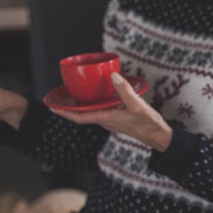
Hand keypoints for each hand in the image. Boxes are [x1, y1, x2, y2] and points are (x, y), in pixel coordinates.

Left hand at [51, 72, 172, 151]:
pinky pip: (102, 110)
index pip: (79, 117)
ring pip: (92, 112)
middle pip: (83, 114)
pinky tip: (100, 94)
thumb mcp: (138, 106)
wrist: (159, 136)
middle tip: (61, 94)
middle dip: (70, 107)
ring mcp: (112, 120)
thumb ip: (125, 91)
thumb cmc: (149, 125)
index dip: (64, 113)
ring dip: (82, 104)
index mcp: (107, 118)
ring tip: (75, 92)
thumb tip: (113, 76)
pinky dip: (96, 103)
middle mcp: (106, 120)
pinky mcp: (118, 118)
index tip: (52, 106)